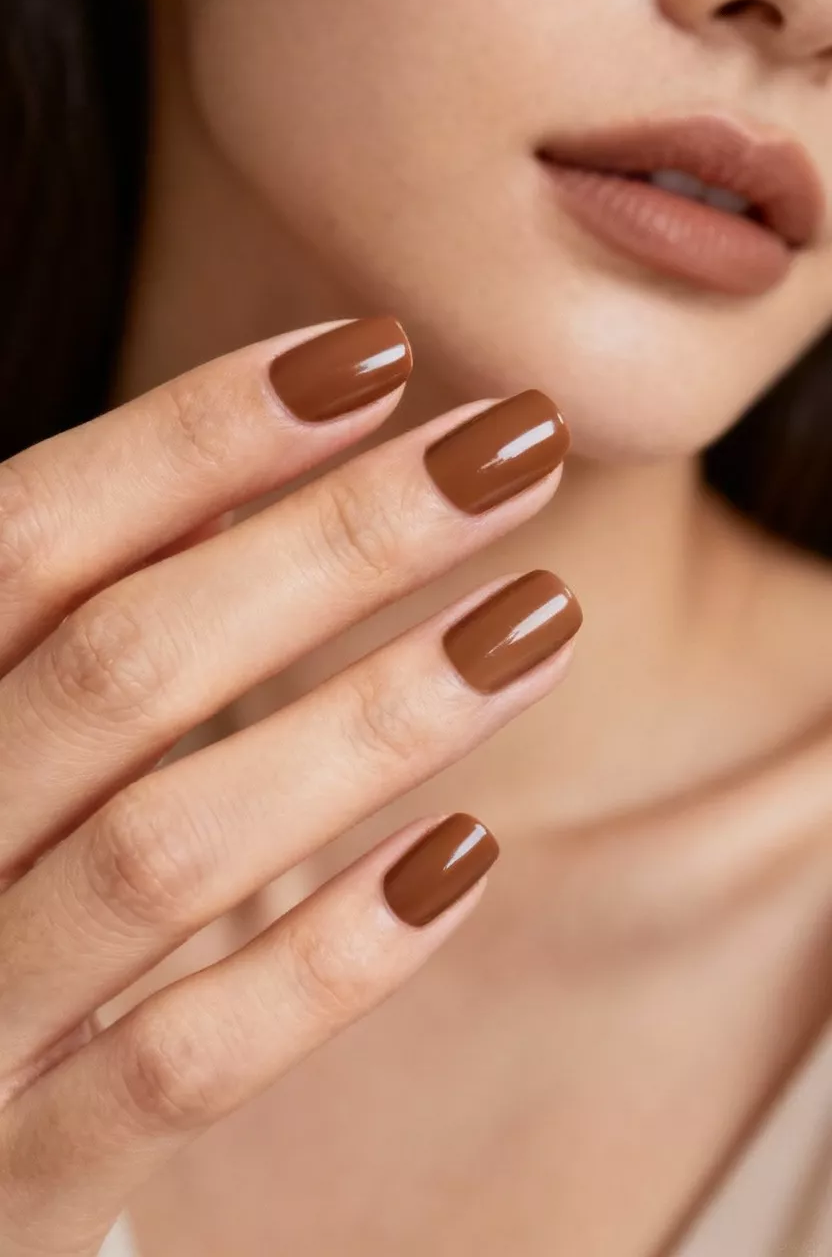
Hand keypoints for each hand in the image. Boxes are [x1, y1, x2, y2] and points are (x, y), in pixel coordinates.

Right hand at [0, 316, 578, 1255]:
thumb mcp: (17, 733)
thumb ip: (100, 627)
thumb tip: (264, 469)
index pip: (30, 539)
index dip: (195, 434)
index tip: (375, 355)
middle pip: (122, 665)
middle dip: (329, 542)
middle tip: (512, 451)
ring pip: (166, 848)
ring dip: (367, 722)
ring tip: (539, 621)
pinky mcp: (26, 1179)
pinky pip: (180, 1065)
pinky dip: (326, 963)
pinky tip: (462, 858)